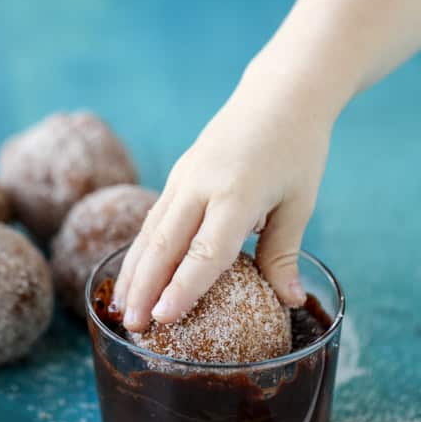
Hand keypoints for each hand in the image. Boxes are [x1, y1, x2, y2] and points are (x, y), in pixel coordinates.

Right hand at [113, 55, 336, 331]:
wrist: (279, 94)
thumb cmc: (297, 149)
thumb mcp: (299, 202)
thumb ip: (284, 253)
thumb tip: (291, 301)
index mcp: (238, 194)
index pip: (206, 251)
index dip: (183, 288)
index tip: (163, 319)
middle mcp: (202, 185)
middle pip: (164, 244)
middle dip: (145, 288)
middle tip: (133, 327)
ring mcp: (185, 176)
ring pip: (150, 231)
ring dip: (134, 271)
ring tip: (121, 308)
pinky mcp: (180, 173)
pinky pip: (155, 217)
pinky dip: (141, 248)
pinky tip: (134, 271)